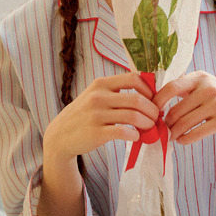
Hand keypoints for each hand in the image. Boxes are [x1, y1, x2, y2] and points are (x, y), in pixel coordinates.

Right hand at [43, 72, 158, 162]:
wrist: (60, 135)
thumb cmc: (84, 114)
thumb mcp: (96, 95)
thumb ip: (116, 91)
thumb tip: (148, 93)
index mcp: (101, 84)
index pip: (134, 78)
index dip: (149, 89)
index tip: (153, 100)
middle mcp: (98, 97)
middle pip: (137, 99)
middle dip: (152, 110)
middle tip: (156, 117)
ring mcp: (96, 115)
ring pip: (133, 116)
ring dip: (147, 123)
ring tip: (149, 127)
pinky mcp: (96, 133)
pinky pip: (123, 132)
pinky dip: (135, 135)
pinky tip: (136, 136)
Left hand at [153, 71, 215, 144]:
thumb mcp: (207, 85)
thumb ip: (186, 88)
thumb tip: (155, 98)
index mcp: (201, 77)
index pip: (171, 87)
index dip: (157, 101)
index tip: (151, 112)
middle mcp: (209, 88)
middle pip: (176, 110)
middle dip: (166, 123)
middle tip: (162, 129)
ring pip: (184, 123)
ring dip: (174, 133)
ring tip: (171, 136)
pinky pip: (195, 133)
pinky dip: (185, 139)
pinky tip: (182, 140)